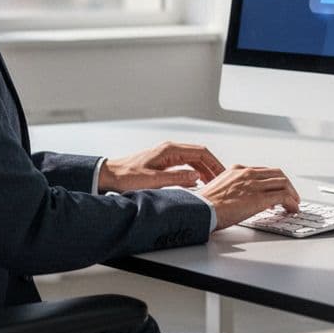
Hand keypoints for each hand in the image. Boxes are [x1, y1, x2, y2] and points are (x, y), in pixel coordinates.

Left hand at [98, 141, 225, 192]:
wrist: (110, 175)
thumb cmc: (127, 176)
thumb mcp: (154, 180)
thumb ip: (177, 178)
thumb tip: (197, 176)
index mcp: (170, 150)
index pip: (201, 152)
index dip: (214, 163)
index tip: (223, 174)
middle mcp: (170, 149)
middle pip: (199, 155)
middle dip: (212, 167)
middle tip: (222, 180)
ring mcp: (167, 155)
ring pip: (193, 160)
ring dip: (204, 170)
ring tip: (213, 183)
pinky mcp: (163, 162)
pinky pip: (185, 164)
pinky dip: (194, 172)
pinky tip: (198, 182)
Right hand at [197, 165, 300, 230]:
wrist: (202, 209)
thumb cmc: (206, 205)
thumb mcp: (219, 188)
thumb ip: (233, 189)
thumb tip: (241, 199)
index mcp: (237, 170)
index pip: (263, 170)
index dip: (273, 180)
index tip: (277, 189)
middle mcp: (248, 173)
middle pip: (277, 173)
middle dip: (287, 184)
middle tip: (291, 195)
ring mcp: (254, 184)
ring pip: (283, 183)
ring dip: (292, 193)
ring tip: (294, 203)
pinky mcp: (260, 198)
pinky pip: (283, 196)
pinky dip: (291, 202)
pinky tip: (292, 208)